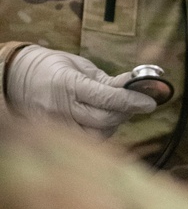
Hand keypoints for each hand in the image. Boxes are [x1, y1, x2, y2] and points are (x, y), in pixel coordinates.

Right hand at [5, 45, 156, 133]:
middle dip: (125, 112)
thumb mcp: (79, 66)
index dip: (131, 101)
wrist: (16, 78)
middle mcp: (61, 108)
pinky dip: (99, 134)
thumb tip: (136, 86)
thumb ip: (107, 80)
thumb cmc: (51, 68)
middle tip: (134, 103)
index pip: (106, 98)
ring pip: (97, 135)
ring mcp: (55, 125)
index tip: (150, 102)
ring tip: (113, 111)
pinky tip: (101, 122)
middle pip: (104, 120)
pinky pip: (85, 142)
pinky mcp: (53, 137)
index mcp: (68, 84)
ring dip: (113, 125)